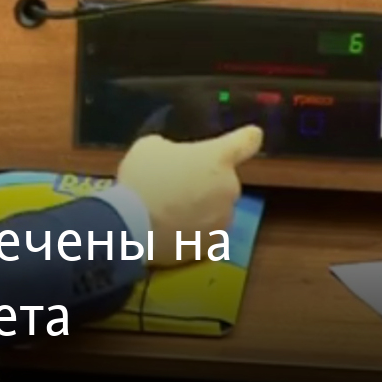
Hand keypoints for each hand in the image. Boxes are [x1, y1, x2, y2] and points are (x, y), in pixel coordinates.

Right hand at [116, 126, 263, 267]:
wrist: (131, 226)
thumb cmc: (141, 179)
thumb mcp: (149, 147)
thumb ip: (172, 149)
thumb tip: (173, 157)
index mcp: (217, 158)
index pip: (247, 141)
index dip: (247, 137)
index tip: (250, 136)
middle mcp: (229, 187)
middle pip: (223, 180)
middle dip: (205, 181)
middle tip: (175, 185)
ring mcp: (223, 219)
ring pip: (216, 208)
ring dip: (200, 207)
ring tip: (169, 211)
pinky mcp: (212, 244)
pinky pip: (205, 233)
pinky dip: (192, 231)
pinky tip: (169, 230)